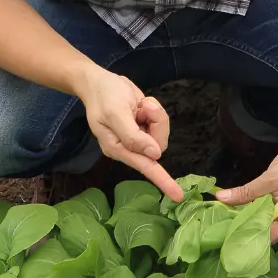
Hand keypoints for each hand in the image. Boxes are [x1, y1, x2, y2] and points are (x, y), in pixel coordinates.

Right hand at [76, 67, 182, 201]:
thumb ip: (133, 136)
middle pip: (158, 145)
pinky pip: (160, 121)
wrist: (99, 81)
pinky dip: (154, 109)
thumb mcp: (115, 113)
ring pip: (161, 132)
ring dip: (154, 114)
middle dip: (156, 123)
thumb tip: (154, 155)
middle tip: (142, 108)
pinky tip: (140, 104)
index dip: (163, 181)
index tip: (178, 196)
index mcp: (119, 148)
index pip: (145, 167)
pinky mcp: (145, 126)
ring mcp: (139, 137)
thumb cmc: (104, 97)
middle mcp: (130, 147)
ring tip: (139, 105)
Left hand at [215, 133, 277, 241]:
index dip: (247, 234)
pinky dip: (269, 210)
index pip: (267, 237)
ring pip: (277, 222)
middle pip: (272, 232)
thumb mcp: (270, 178)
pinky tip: (255, 203)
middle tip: (227, 220)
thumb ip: (245, 192)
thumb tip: (219, 199)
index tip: (227, 229)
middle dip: (251, 225)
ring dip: (260, 217)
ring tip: (237, 212)